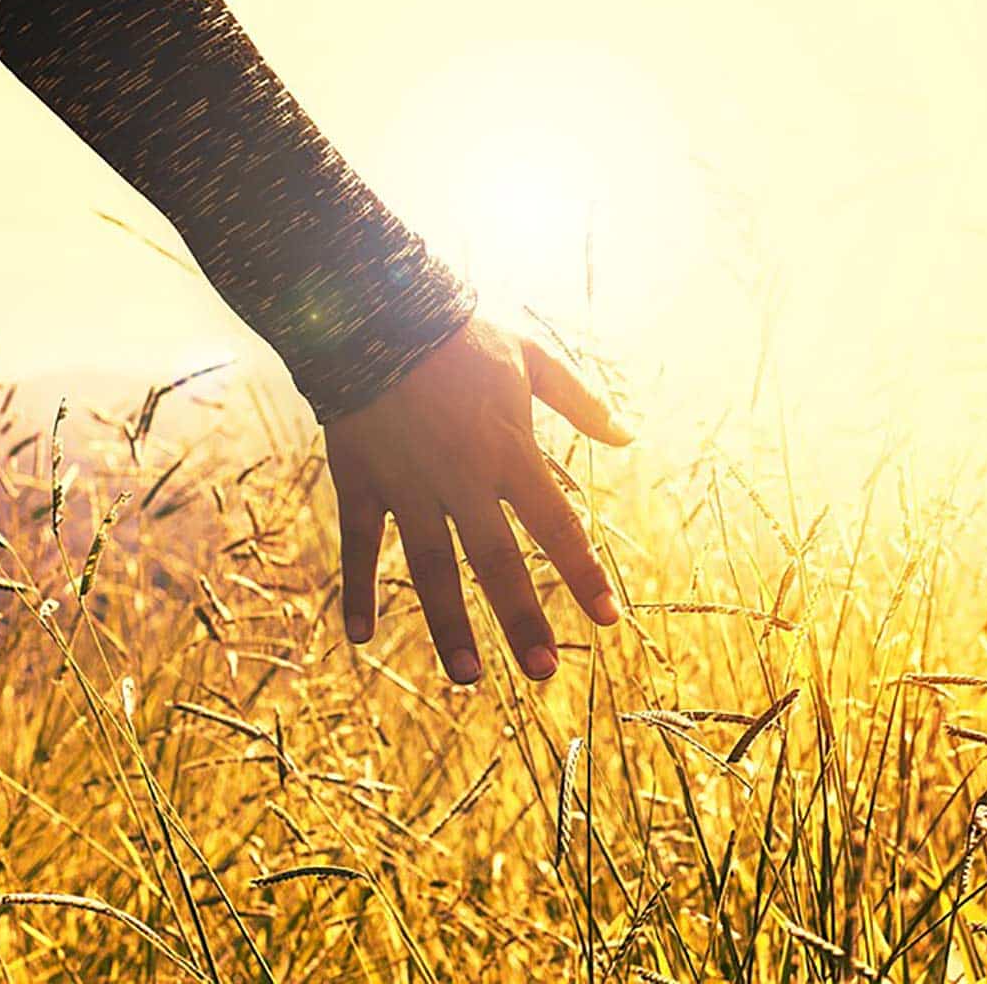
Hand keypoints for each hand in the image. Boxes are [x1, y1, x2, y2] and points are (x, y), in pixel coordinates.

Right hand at [322, 313, 631, 684]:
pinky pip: (360, 544)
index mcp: (509, 451)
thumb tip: (629, 436)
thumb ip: (581, 401)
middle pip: (498, 561)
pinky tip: (360, 637)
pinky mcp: (361, 480)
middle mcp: (461, 478)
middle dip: (522, 618)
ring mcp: (408, 484)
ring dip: (449, 624)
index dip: (584, 574)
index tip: (609, 619)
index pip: (557, 526)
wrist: (375, 309)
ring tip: (469, 677)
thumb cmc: (461, 334)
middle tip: (544, 672)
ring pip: (431, 567)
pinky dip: (357, 589)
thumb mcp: (531, 358)